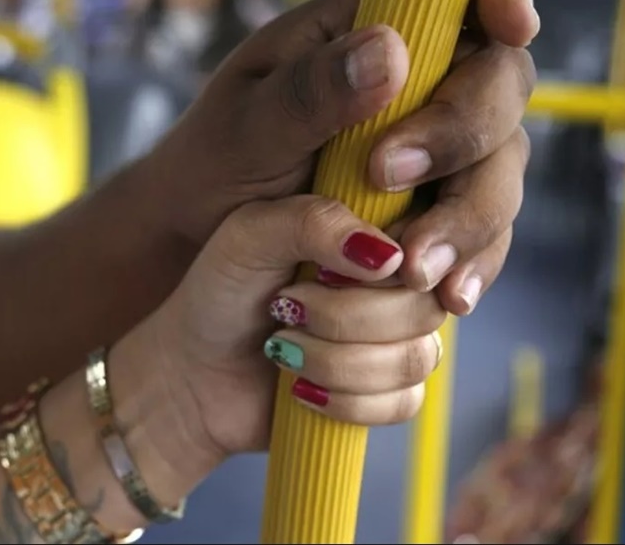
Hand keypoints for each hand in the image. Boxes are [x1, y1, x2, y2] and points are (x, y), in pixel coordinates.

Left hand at [139, 195, 445, 461]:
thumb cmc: (220, 292)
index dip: (402, 257)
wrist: (193, 371)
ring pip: (418, 356)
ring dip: (338, 361)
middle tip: (284, 307)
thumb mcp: (250, 236)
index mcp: (371, 227)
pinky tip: (301, 388)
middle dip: (344, 316)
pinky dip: (346, 401)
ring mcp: (397, 337)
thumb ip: (314, 222)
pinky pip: (405, 402)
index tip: (334, 272)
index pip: (431, 234)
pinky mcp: (389, 391)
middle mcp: (395, 281)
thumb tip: (389, 255)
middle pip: (426, 302)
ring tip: (283, 347)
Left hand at [152, 0, 535, 315]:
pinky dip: (471, 261)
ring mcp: (432, 152)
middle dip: (464, 135)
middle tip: (387, 177)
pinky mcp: (434, 211)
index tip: (512, 27)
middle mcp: (414, 87)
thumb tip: (391, 52)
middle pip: (498, 85)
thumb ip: (311, 91)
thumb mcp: (246, 125)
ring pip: (499, 167)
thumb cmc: (212, 164)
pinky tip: (446, 294)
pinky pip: (482, 232)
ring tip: (415, 268)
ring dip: (470, 216)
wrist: (199, 237)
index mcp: (363, 34)